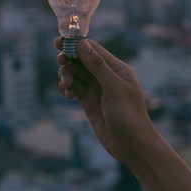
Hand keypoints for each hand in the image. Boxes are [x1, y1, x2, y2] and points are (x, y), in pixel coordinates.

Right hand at [57, 37, 152, 164]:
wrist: (132, 147)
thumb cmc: (129, 115)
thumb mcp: (113, 88)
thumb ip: (97, 66)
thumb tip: (82, 44)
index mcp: (116, 68)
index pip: (93, 49)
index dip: (75, 44)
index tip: (58, 43)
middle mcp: (106, 75)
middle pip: (81, 60)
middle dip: (69, 60)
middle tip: (60, 63)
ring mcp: (96, 89)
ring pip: (75, 74)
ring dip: (67, 76)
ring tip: (66, 86)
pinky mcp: (89, 101)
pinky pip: (74, 88)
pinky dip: (67, 88)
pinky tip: (67, 95)